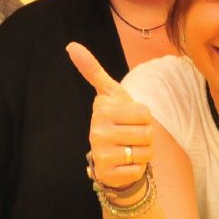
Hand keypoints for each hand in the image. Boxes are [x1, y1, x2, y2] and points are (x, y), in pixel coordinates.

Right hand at [67, 42, 154, 189]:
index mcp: (101, 109)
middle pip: (148, 133)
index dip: (144, 118)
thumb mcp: (110, 94)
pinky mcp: (107, 173)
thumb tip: (71, 45)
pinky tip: (124, 165)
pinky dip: (137, 169)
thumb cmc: (116, 121)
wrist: (111, 158)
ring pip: (145, 152)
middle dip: (146, 137)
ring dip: (143, 153)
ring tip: (129, 150)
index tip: (129, 120)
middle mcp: (97, 131)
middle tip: (130, 137)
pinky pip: (138, 170)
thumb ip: (93, 70)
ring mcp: (101, 154)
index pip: (145, 113)